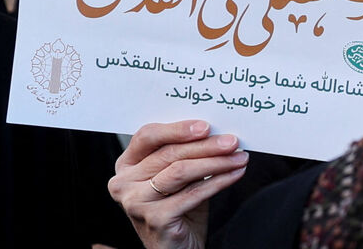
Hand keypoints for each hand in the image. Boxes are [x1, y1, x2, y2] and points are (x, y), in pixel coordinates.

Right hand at [109, 121, 248, 248]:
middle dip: (205, 146)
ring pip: (181, 171)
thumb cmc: (179, 210)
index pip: (148, 136)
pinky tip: (234, 175)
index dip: (177, 129)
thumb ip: (186, 155)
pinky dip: (218, 182)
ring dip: (215, 162)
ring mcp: (136, 202)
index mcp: (126, 165)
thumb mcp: (178, 178)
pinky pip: (193, 194)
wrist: (178, 248)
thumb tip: (216, 133)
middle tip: (232, 141)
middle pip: (168, 153)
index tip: (206, 126)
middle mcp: (124, 183)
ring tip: (239, 157)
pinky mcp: (155, 219)